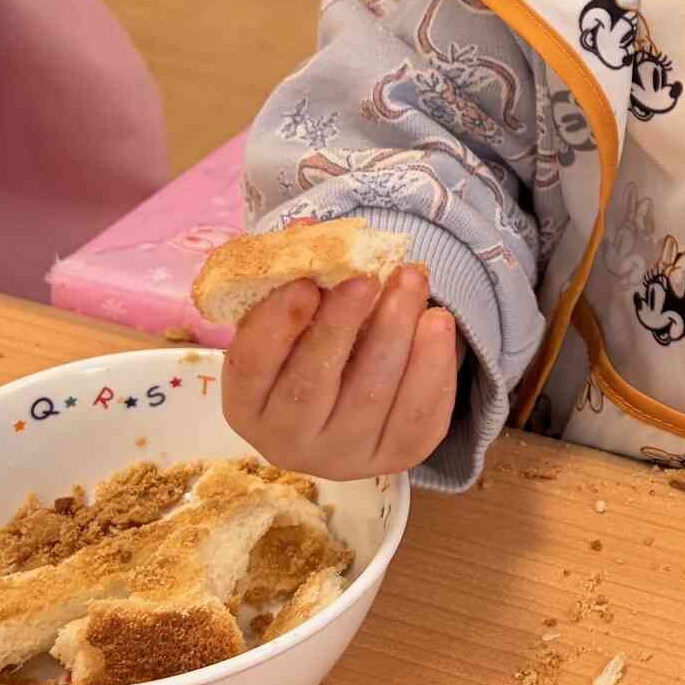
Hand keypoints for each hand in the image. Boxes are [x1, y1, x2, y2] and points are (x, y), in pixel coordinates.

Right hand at [220, 266, 457, 480]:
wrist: (349, 401)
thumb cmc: (310, 345)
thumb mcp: (293, 314)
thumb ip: (297, 274)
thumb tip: (309, 227)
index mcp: (247, 403)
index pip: (252, 365)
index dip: (276, 323)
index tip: (306, 282)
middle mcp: (287, 441)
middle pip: (311, 385)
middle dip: (342, 325)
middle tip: (368, 276)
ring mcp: (343, 455)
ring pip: (371, 396)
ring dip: (395, 330)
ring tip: (412, 279)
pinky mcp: (395, 457)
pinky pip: (419, 415)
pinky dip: (432, 365)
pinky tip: (437, 321)